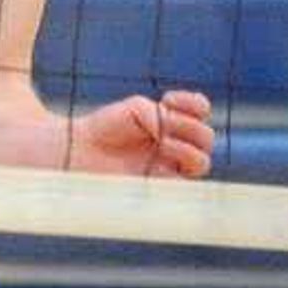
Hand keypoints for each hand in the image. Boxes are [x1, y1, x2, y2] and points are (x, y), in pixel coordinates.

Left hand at [69, 88, 214, 178]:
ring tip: (161, 143)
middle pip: (207, 137)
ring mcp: (170, 167)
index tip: (167, 99)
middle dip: (190, 127)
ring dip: (186, 148)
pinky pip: (185, 184)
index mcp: (171, 122)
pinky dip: (179, 168)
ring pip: (202, 161)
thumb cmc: (105, 127)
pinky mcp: (160, 187)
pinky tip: (161, 157)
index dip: (195, 104)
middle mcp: (175, 145)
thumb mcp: (138, 110)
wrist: (80, 150)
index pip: (201, 111)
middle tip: (161, 127)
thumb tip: (174, 135)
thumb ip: (162, 116)